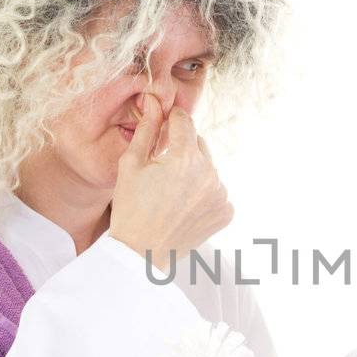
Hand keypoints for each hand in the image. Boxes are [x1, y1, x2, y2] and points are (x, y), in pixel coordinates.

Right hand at [107, 93, 232, 270]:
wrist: (141, 255)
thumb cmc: (130, 208)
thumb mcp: (131, 165)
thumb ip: (147, 130)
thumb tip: (154, 101)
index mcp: (185, 157)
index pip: (184, 121)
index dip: (171, 121)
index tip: (163, 127)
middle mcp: (209, 173)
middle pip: (198, 144)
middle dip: (182, 149)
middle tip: (161, 171)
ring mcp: (220, 194)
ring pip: (208, 168)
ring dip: (194, 172)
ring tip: (171, 193)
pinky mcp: (226, 212)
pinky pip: (216, 191)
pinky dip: (203, 194)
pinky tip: (183, 206)